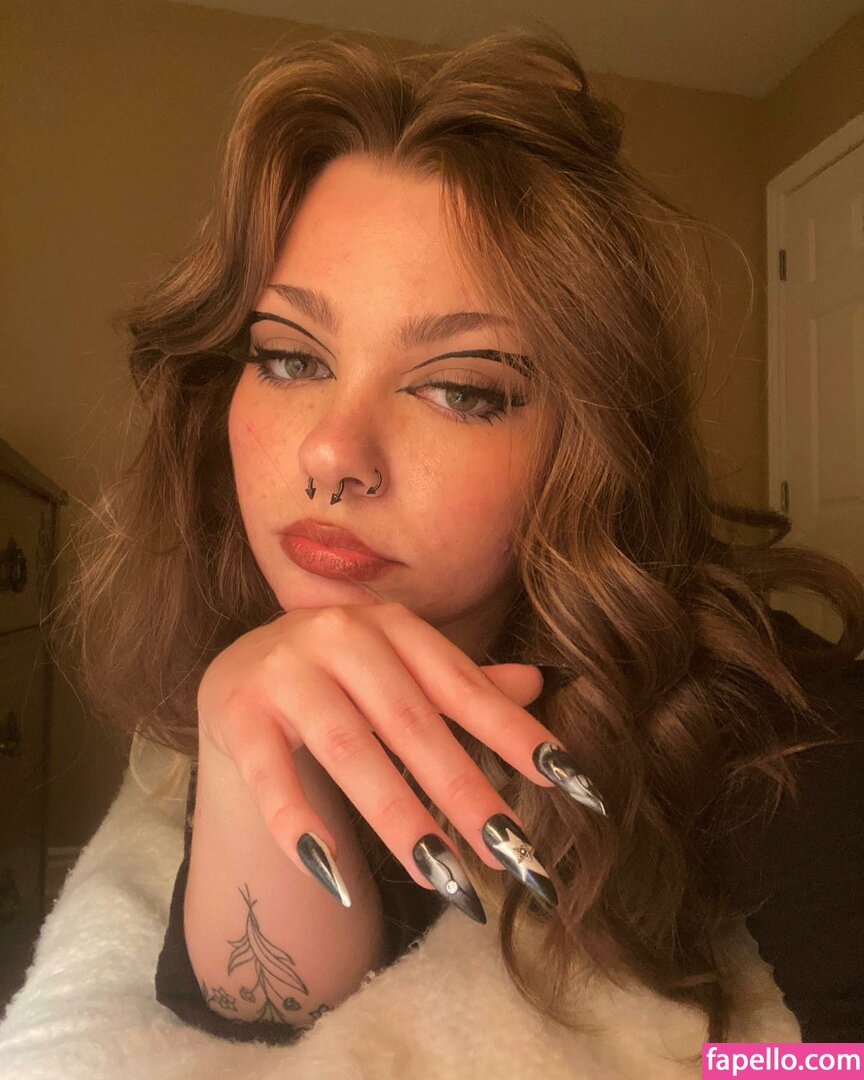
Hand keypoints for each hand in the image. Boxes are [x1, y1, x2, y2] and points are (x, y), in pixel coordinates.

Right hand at [196, 600, 594, 921]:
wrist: (239, 670)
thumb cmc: (338, 678)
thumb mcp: (400, 672)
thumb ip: (461, 683)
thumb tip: (538, 683)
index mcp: (391, 626)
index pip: (462, 687)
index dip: (516, 734)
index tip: (570, 785)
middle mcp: (340, 635)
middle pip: (412, 723)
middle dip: (467, 793)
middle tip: (513, 856)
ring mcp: (284, 671)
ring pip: (350, 751)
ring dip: (401, 818)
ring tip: (446, 879)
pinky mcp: (236, 713)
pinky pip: (271, 777)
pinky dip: (300, 825)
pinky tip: (337, 876)